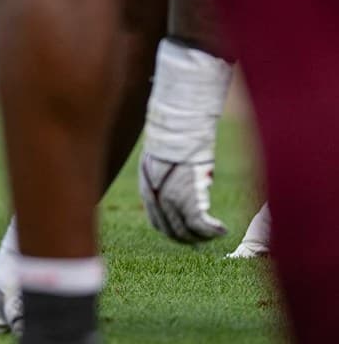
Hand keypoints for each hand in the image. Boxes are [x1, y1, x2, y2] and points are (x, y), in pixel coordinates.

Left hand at [137, 39, 234, 244]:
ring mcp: (170, 200)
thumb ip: (164, 175)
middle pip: (171, 231)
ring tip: (215, 233)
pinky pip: (198, 223)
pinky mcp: (187, 198)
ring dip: (202, 236)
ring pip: (186, 230)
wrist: (177, 130)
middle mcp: (155, 198)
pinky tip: (222, 229)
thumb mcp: (161, 159)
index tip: (188, 235)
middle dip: (189, 238)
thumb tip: (175, 177)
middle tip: (205, 239)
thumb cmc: (172, 140)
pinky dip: (211, 230)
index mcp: (147, 190)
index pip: (157, 223)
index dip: (173, 232)